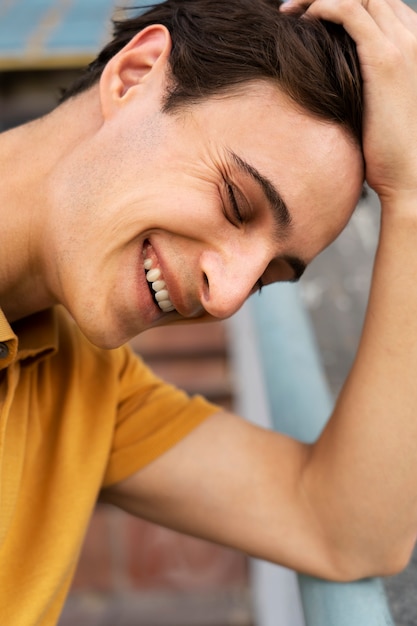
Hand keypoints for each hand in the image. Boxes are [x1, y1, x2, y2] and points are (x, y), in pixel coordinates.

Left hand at [282, 0, 416, 205]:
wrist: (406, 173)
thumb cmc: (385, 147)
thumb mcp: (373, 102)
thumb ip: (359, 77)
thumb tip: (325, 73)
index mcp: (412, 41)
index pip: (374, 0)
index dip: (336, 0)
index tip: (303, 15)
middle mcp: (412, 35)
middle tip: (289, 11)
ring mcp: (402, 43)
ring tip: (289, 14)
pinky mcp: (385, 59)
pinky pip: (350, 10)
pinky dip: (322, 8)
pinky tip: (303, 24)